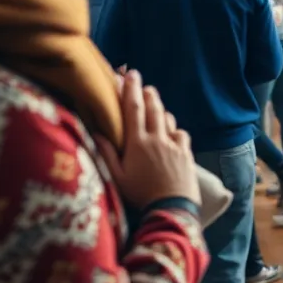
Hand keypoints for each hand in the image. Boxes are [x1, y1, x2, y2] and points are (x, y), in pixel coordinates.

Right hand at [95, 70, 199, 208]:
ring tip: (154, 105)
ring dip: (160, 109)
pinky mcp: (186, 152)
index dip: (130, 90)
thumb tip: (97, 134)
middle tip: (143, 84)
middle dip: (147, 93)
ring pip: (167, 119)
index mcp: (137, 143)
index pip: (133, 109)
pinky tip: (170, 132)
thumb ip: (107, 154)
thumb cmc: (140, 195)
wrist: (171, 207)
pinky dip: (174, 129)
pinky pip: (180, 133)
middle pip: (153, 108)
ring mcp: (173, 144)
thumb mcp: (117, 177)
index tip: (130, 75)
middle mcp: (157, 138)